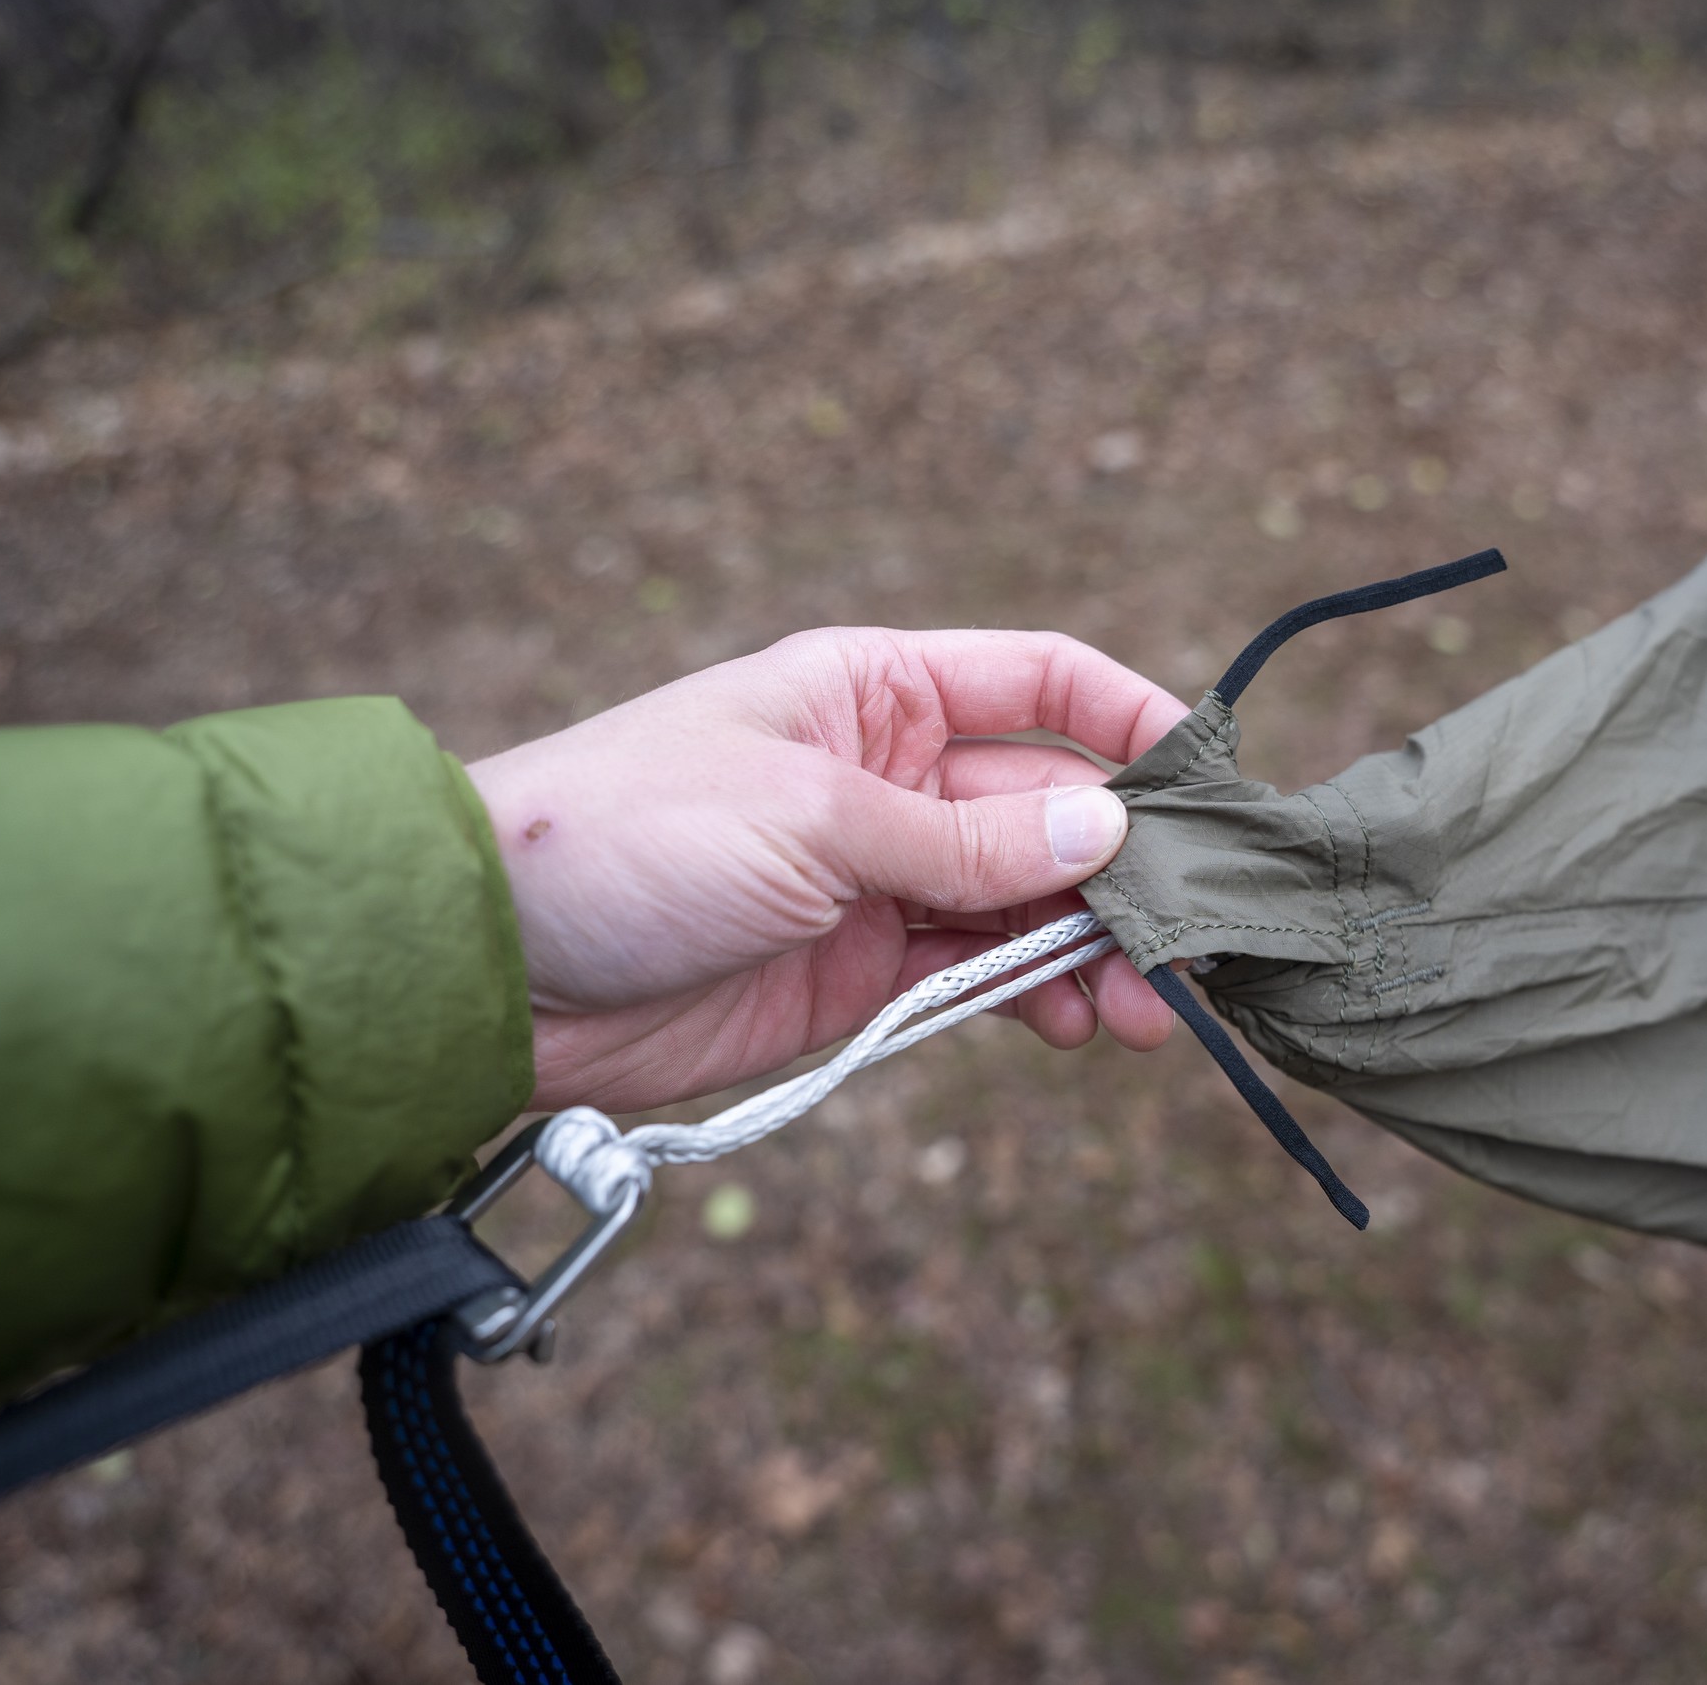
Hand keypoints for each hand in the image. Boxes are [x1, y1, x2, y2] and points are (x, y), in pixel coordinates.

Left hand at [465, 628, 1187, 1112]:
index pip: (1042, 682)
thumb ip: (966, 837)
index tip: (1212, 785)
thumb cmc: (630, 835)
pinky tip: (1081, 1024)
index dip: (1133, 721)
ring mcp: (880, 877)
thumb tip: (1111, 825)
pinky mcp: (860, 970)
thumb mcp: (812, 819)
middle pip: (1053, 804)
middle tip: (1197, 938)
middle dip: (1128, 868)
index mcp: (876, 690)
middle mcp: (892, 774)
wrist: (495, 967)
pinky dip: (1036, 998)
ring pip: (1027, 902)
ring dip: (1095, 949)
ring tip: (1149, 1010)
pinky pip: (978, 975)